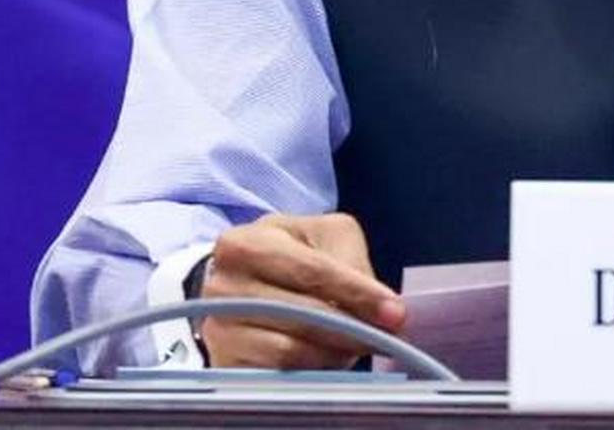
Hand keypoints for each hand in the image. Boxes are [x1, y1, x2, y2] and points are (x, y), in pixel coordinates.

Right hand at [198, 212, 405, 368]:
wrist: (242, 282)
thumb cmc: (289, 253)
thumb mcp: (323, 236)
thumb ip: (350, 260)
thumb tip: (377, 303)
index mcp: (245, 244)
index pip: (311, 271)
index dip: (357, 293)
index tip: (394, 312)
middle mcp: (222, 288)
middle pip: (301, 315)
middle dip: (352, 328)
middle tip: (387, 336)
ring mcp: (219, 330)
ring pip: (291, 351)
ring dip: (335, 352)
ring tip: (357, 344)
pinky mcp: (225, 364)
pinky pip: (278, 376)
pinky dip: (312, 370)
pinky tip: (330, 359)